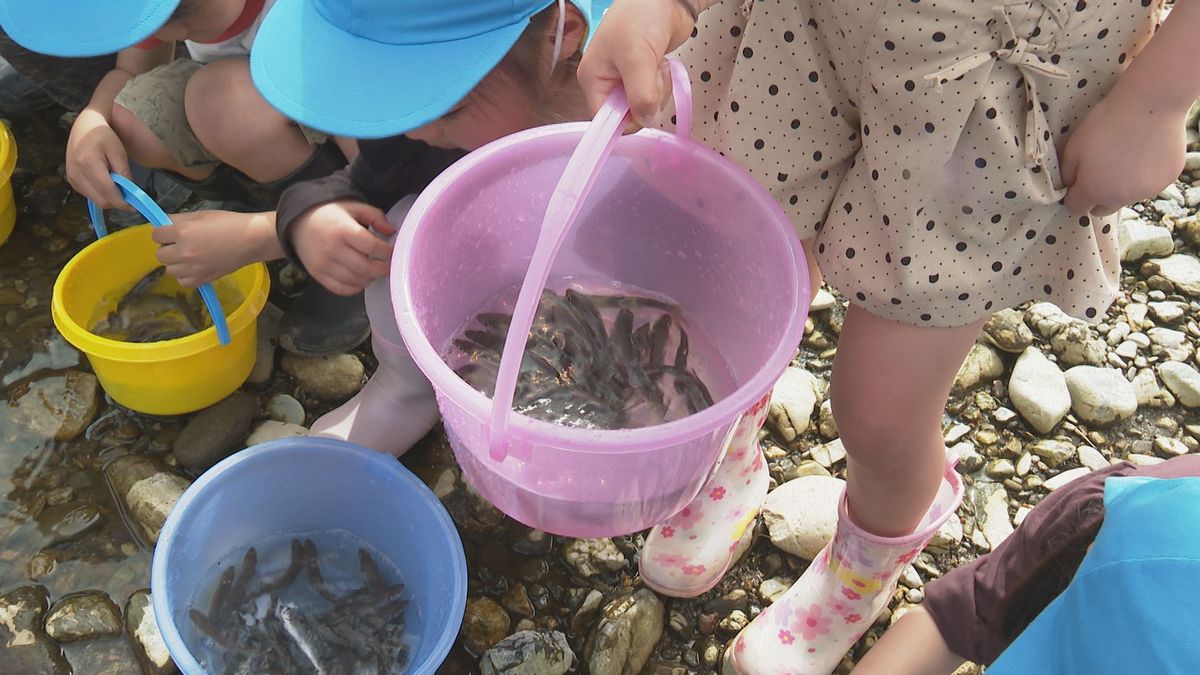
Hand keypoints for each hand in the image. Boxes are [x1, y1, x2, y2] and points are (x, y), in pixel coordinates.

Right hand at [66, 108, 132, 209]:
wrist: (85, 125)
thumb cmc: (104, 136)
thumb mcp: (119, 152)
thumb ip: (124, 174)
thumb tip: (130, 194)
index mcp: (88, 164)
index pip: (108, 192)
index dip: (123, 203)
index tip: (136, 205)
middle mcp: (76, 174)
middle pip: (101, 201)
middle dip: (116, 201)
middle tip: (128, 194)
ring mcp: (71, 178)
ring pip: (95, 200)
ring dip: (108, 197)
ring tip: (116, 183)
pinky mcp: (71, 180)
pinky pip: (89, 195)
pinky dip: (100, 193)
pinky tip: (105, 180)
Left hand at [153, 210, 278, 287]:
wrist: (250, 239)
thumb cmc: (227, 223)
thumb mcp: (200, 215)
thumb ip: (178, 219)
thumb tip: (163, 224)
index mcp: (182, 232)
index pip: (156, 235)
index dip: (163, 233)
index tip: (172, 232)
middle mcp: (184, 252)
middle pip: (160, 254)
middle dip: (168, 248)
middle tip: (182, 244)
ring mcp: (193, 268)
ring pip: (169, 269)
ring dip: (176, 263)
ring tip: (190, 256)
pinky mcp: (202, 279)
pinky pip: (182, 281)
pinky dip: (185, 275)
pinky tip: (194, 267)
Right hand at [290, 200, 393, 295]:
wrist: (298, 223)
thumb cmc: (329, 214)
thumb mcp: (353, 207)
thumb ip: (375, 216)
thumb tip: (391, 231)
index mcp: (342, 229)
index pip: (372, 246)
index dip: (387, 252)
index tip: (393, 252)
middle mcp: (332, 249)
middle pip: (365, 268)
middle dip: (382, 269)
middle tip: (388, 266)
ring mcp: (324, 264)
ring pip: (355, 281)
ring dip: (370, 278)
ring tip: (374, 270)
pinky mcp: (318, 275)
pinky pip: (341, 289)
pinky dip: (355, 288)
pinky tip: (361, 279)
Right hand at [577, 0, 697, 126]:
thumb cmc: (641, 16)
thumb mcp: (637, 58)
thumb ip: (640, 95)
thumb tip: (645, 121)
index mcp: (593, 78)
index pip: (603, 119)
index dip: (624, 120)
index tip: (642, 108)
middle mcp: (607, 81)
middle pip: (626, 115)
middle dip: (645, 99)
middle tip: (651, 74)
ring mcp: (626, 79)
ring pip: (643, 106)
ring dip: (657, 89)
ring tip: (656, 64)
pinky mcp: (644, 75)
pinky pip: (654, 95)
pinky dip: (662, 82)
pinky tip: (661, 63)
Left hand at [1060, 90, 1186, 216]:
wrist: (1150, 105)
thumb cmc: (1106, 123)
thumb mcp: (1073, 147)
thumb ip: (1067, 173)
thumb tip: (1068, 185)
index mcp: (1094, 191)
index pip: (1077, 208)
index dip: (1073, 195)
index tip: (1076, 182)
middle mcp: (1120, 197)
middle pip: (1102, 209)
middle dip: (1096, 197)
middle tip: (1098, 174)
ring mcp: (1146, 191)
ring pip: (1127, 197)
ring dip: (1122, 187)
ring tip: (1124, 159)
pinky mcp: (1167, 180)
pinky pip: (1149, 186)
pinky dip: (1144, 176)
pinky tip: (1144, 154)